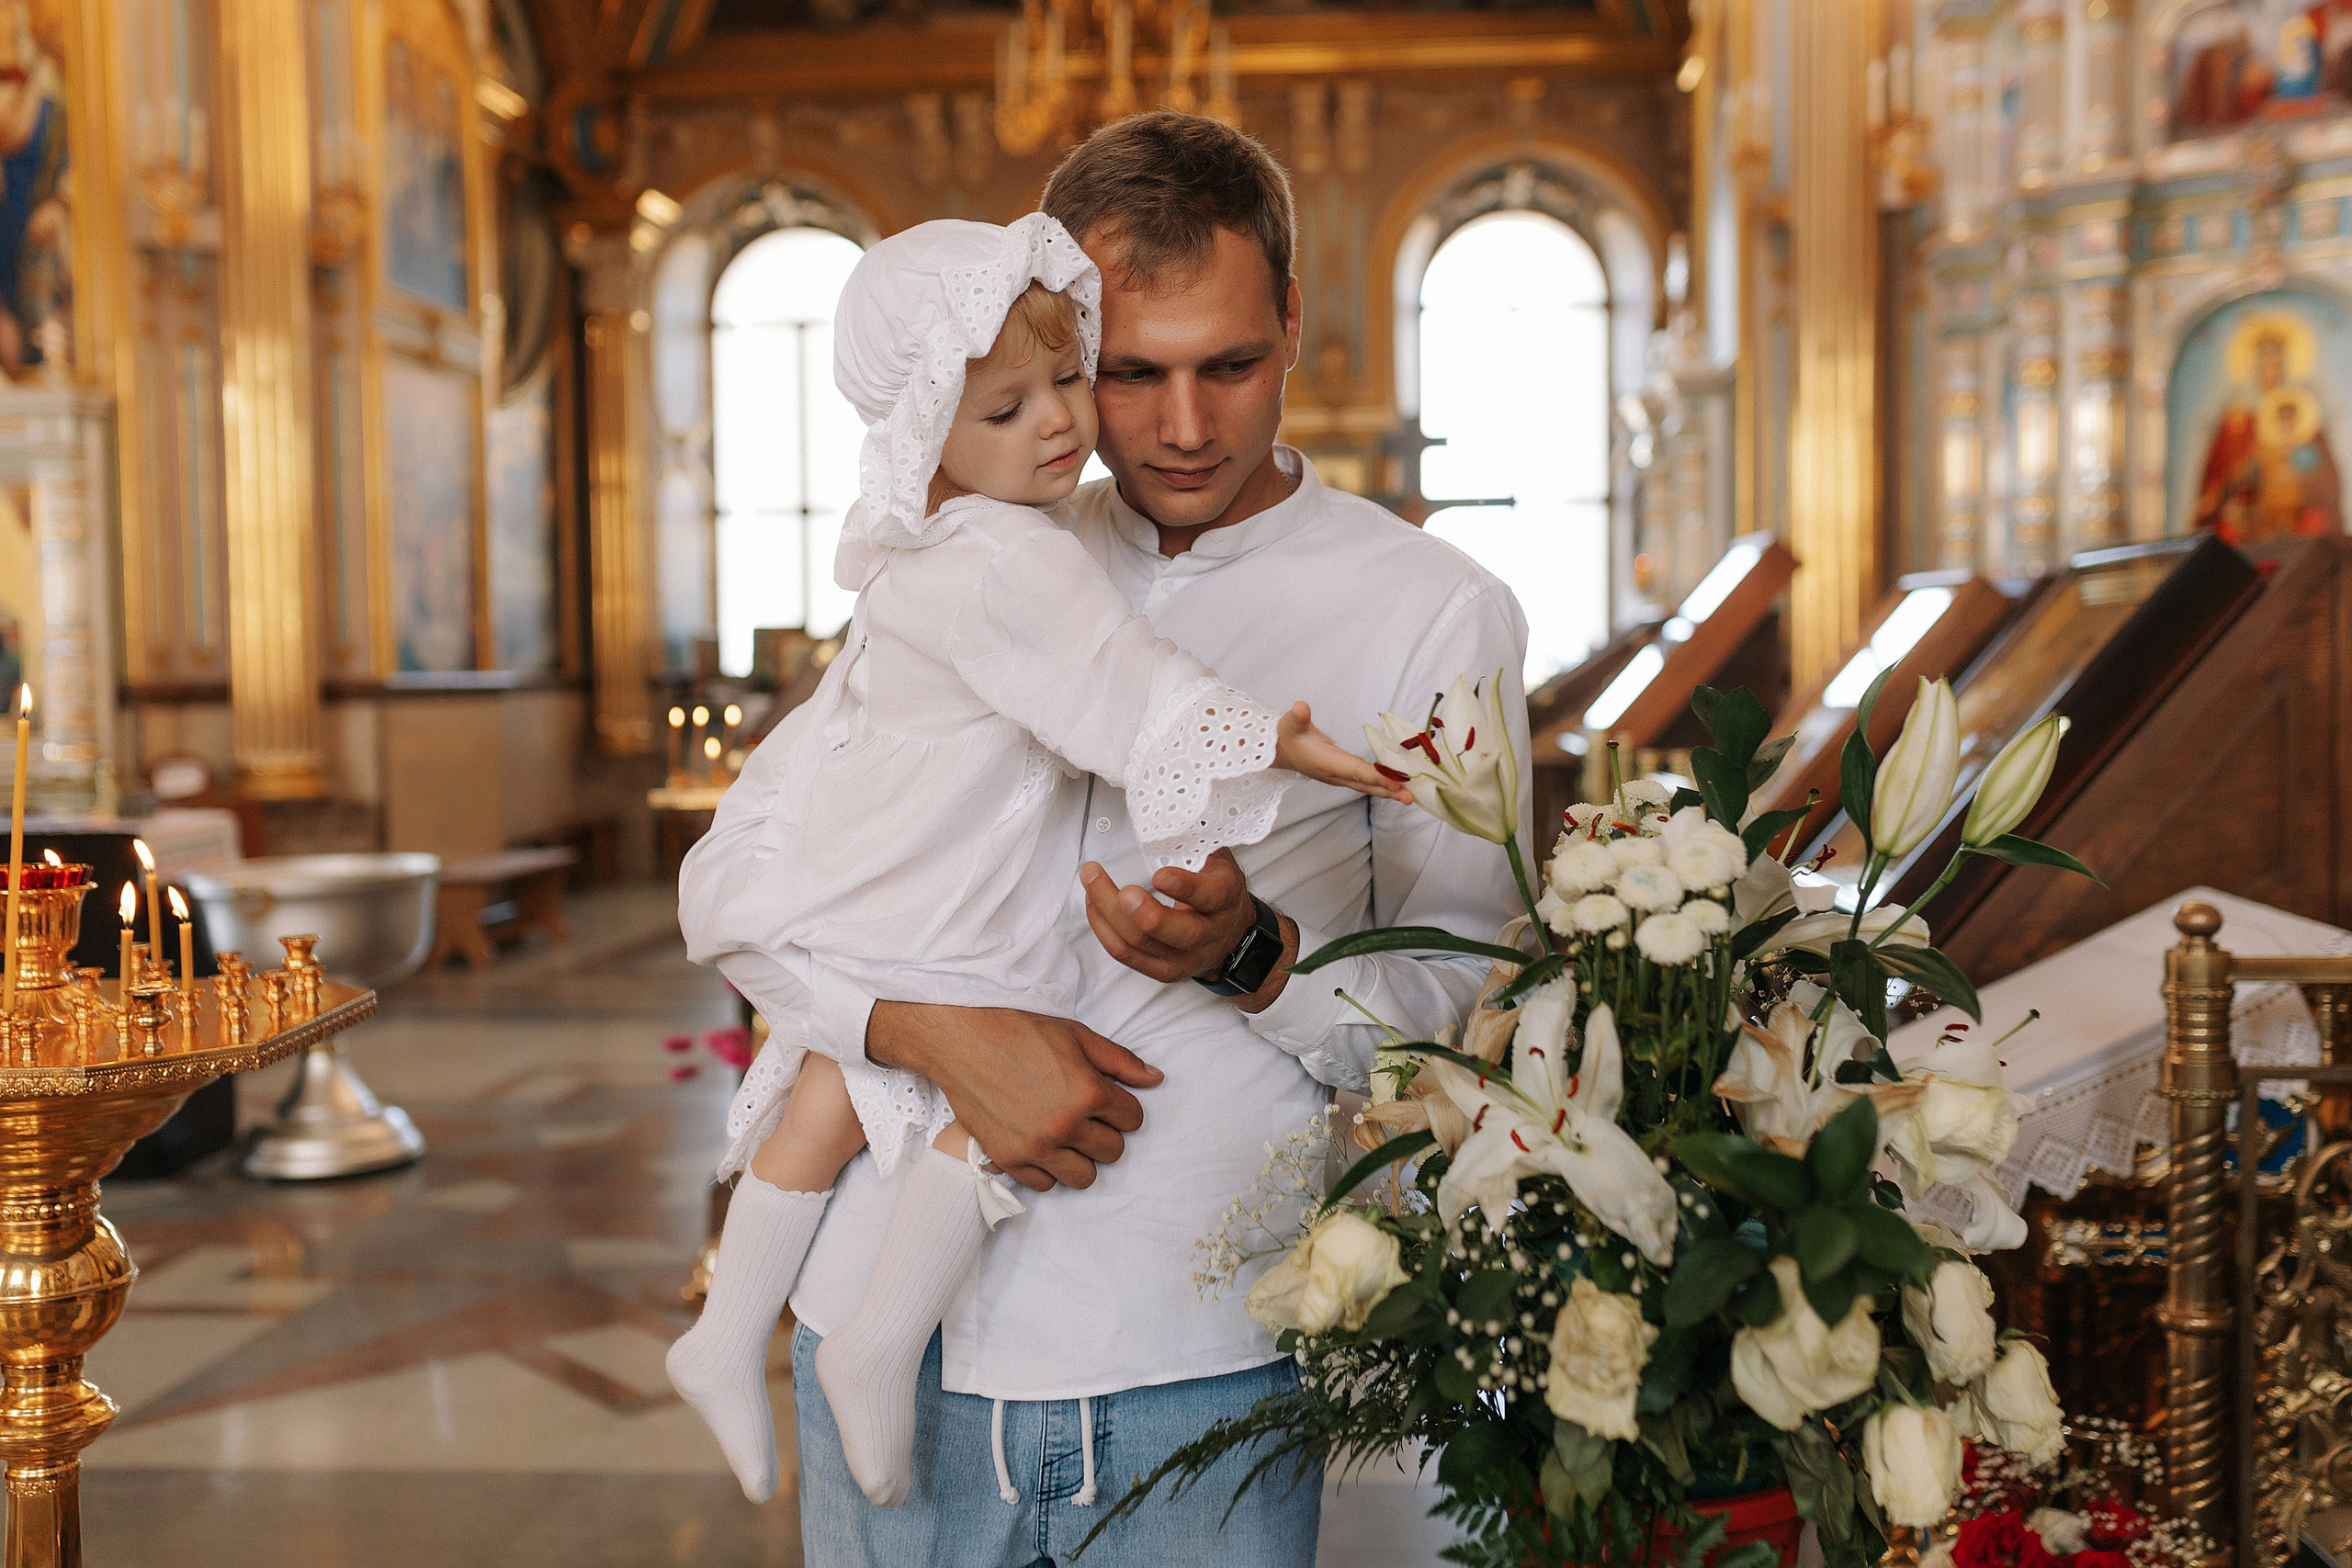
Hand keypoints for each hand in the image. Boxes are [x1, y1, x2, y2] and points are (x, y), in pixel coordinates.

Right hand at [864, 1002, 1162, 1191]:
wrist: (962, 1037)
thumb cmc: (1021, 1030)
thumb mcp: (1078, 1035)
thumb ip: (1120, 1061)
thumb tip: (1156, 1079)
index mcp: (1089, 1092)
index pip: (1133, 1120)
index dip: (1122, 1107)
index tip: (1107, 1098)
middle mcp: (1066, 1126)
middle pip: (1113, 1151)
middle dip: (1105, 1131)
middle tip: (1085, 1114)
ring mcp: (1036, 1147)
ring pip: (1084, 1177)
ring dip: (1081, 1157)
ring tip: (1066, 1134)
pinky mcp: (1009, 1159)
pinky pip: (1045, 1184)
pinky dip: (1047, 1169)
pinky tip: (1040, 1143)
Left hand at [1080, 849, 1299, 1013]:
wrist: (1232, 937)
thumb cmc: (1218, 890)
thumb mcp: (1219, 861)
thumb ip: (1198, 841)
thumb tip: (1171, 806)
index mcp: (1224, 900)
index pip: (1208, 897)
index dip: (1184, 887)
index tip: (1159, 875)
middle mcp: (1207, 934)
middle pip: (1171, 931)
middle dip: (1140, 911)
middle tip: (1118, 888)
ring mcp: (1183, 958)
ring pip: (1139, 943)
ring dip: (1107, 912)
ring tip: (1091, 879)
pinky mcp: (1162, 971)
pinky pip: (1125, 954)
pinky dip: (1103, 928)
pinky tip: (1093, 903)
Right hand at [1275, 701, 1412, 801]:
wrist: (1280, 751)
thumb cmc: (1287, 736)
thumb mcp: (1290, 724)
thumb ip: (1297, 717)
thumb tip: (1300, 707)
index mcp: (1327, 763)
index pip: (1355, 771)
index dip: (1376, 776)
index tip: (1396, 782)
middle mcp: (1336, 774)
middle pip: (1365, 784)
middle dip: (1388, 790)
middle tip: (1410, 797)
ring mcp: (1339, 777)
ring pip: (1367, 786)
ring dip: (1388, 790)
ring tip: (1409, 795)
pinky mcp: (1342, 775)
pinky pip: (1365, 781)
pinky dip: (1381, 783)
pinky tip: (1395, 783)